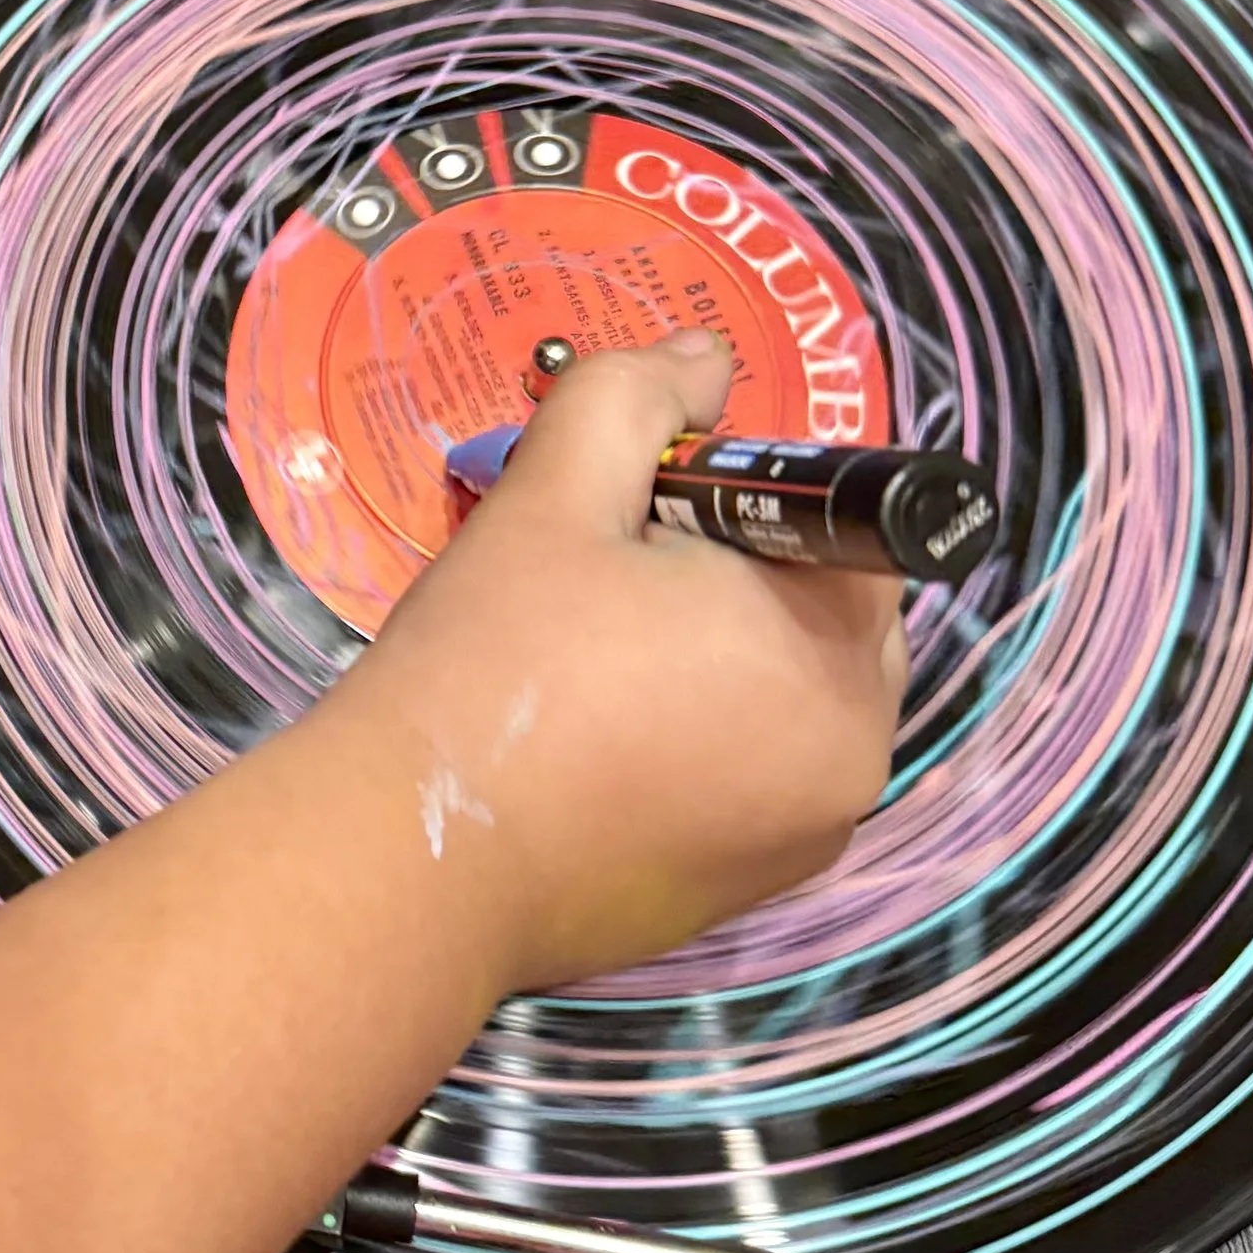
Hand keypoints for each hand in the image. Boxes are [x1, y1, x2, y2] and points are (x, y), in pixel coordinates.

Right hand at [326, 332, 908, 998]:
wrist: (402, 860)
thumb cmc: (490, 670)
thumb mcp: (553, 496)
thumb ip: (637, 399)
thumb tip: (704, 356)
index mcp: (835, 663)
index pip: (849, 534)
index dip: (753, 498)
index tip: (650, 510)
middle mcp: (849, 765)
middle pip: (821, 619)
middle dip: (735, 580)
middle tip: (605, 581)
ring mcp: (797, 843)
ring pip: (777, 698)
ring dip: (711, 659)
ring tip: (584, 656)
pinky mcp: (736, 895)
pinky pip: (739, 777)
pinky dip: (685, 741)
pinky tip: (583, 736)